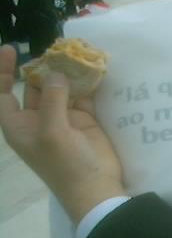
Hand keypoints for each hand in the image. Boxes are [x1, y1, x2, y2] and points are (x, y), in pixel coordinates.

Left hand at [0, 46, 123, 223]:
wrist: (96, 188)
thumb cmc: (65, 165)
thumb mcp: (52, 132)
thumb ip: (53, 100)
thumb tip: (57, 73)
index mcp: (19, 125)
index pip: (3, 93)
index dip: (3, 72)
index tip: (12, 49)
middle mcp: (38, 119)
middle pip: (34, 86)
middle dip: (43, 68)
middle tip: (58, 51)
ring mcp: (63, 118)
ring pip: (60, 88)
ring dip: (66, 73)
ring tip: (75, 54)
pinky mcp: (85, 119)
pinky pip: (82, 95)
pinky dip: (86, 83)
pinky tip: (91, 69)